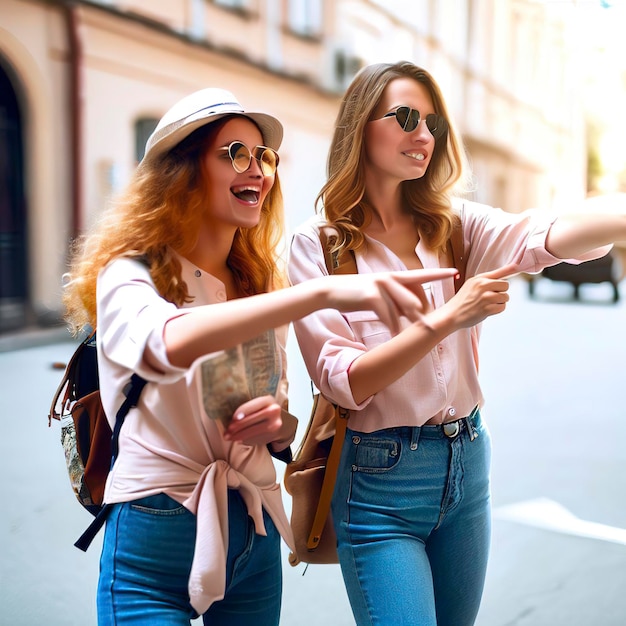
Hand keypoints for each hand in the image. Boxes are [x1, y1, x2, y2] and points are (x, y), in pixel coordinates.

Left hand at [223, 395, 282, 446]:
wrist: (282, 422)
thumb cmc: (264, 411)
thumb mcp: (259, 404)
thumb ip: (249, 408)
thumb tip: (230, 417)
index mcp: (268, 400)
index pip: (254, 405)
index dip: (243, 411)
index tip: (234, 418)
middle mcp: (274, 411)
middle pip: (253, 419)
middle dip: (238, 426)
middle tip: (227, 431)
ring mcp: (274, 424)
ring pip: (253, 431)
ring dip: (239, 436)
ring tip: (228, 437)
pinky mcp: (272, 435)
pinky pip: (255, 438)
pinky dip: (245, 440)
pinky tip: (238, 440)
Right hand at [323, 268, 457, 333]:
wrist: (331, 290)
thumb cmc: (357, 293)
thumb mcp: (378, 293)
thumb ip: (395, 299)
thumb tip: (411, 312)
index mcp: (393, 276)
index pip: (421, 275)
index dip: (439, 274)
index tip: (455, 272)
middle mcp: (390, 278)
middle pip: (415, 296)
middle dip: (423, 312)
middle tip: (430, 324)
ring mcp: (381, 286)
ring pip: (404, 307)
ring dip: (411, 323)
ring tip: (419, 332)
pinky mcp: (371, 296)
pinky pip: (388, 315)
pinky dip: (392, 327)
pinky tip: (394, 334)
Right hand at [446, 263, 515, 328]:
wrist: (452, 314)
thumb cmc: (462, 301)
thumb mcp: (471, 286)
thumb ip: (485, 281)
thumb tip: (503, 281)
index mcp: (478, 279)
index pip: (498, 272)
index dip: (509, 269)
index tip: (517, 265)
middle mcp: (482, 286)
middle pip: (506, 286)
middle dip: (502, 292)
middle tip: (491, 297)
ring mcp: (485, 297)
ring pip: (505, 297)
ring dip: (500, 302)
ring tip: (487, 304)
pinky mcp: (487, 308)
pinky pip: (502, 307)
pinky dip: (497, 310)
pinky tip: (487, 310)